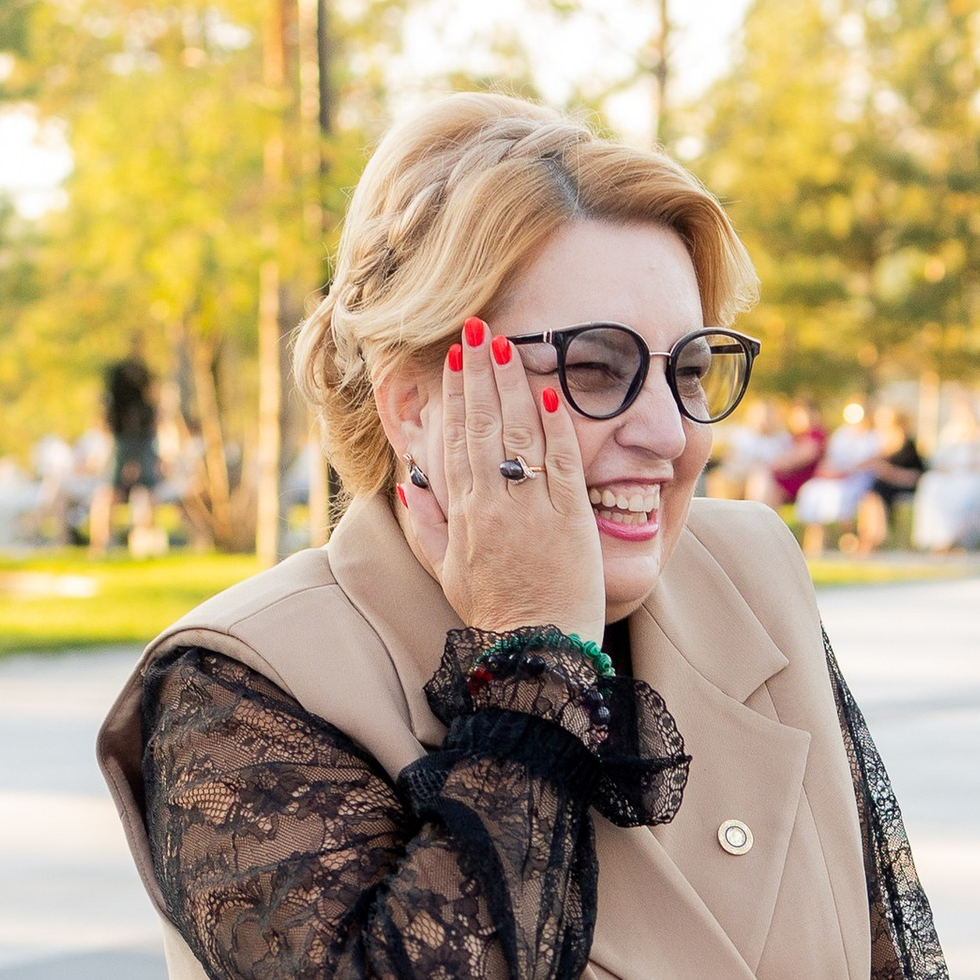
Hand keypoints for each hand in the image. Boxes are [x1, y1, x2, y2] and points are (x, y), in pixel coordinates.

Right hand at [396, 318, 604, 646]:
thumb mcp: (446, 572)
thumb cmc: (494, 614)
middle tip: (476, 329)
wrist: (538, 650)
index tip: (453, 359)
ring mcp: (533, 508)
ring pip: (519, 434)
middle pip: (483, 424)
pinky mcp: (571, 518)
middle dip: (479, 373)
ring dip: (513, 384)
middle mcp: (494, 504)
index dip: (454, 394)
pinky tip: (550, 392)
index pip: (456, 439)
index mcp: (463, 513)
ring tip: (507, 344)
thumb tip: (408, 482)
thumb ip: (426, 525)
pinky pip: (562, 461)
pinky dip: (556, 426)